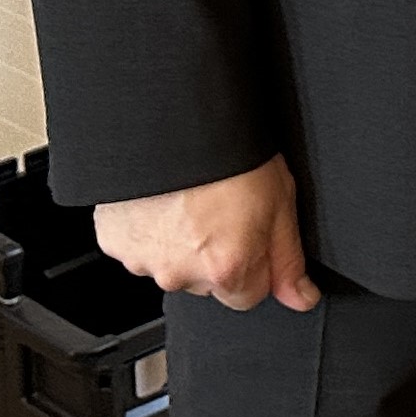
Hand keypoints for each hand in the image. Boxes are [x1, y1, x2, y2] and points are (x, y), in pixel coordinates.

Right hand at [93, 154, 319, 311]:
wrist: (176, 119)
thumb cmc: (231, 152)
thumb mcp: (280, 201)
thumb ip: (288, 259)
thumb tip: (301, 297)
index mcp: (226, 268)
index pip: (249, 295)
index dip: (254, 263)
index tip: (251, 233)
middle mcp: (180, 273)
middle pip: (208, 282)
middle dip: (216, 254)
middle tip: (219, 209)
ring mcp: (143, 258)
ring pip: (171, 265)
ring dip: (179, 243)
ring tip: (190, 200)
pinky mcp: (114, 240)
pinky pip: (137, 246)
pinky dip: (149, 229)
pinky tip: (162, 200)